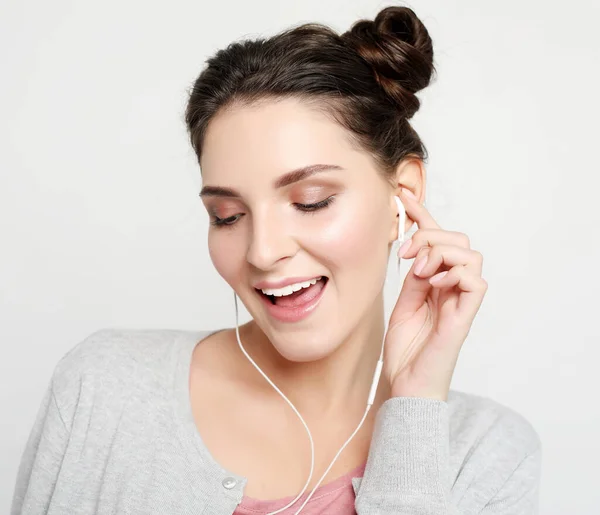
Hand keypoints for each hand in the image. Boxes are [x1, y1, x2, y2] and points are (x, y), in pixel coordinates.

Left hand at [383, 188, 487, 401]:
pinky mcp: (464, 317)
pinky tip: (433, 281)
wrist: (405, 385)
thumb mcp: (403, 303)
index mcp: (437, 282)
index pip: (436, 240)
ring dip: (440, 252)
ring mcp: (461, 301)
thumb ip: (415, 278)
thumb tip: (419, 250)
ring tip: (419, 270)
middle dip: (430, 236)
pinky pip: (476, 281)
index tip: (402, 197)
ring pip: (471, 255)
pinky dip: (454, 272)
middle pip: (459, 240)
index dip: (422, 215)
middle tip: (406, 255)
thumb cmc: (405, 350)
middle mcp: (452, 288)